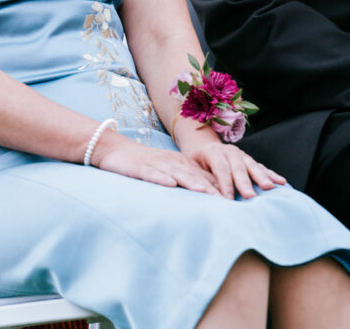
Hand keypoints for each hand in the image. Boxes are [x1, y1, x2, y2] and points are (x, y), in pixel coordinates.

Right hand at [89, 130, 224, 196]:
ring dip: (193, 183)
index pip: (205, 177)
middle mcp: (173, 163)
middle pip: (196, 176)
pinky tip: (170, 184)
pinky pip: (152, 174)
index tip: (235, 201)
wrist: (114, 149)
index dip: (220, 188)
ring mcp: (157, 164)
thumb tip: (209, 195)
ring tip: (206, 192)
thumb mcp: (168, 171)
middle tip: (227, 201)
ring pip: (178, 174)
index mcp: (182, 164)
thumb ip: (187, 180)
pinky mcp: (140, 168)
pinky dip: (162, 178)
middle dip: (212, 188)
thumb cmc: (144, 163)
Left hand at [176, 122, 285, 198]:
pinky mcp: (249, 160)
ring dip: (261, 176)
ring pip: (252, 165)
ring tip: (269, 187)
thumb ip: (202, 178)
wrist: (202, 146)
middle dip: (245, 182)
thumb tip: (207, 194)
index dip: (225, 184)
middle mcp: (230, 151)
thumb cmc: (196, 162)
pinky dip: (271, 174)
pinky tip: (281, 181)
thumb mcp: (193, 168)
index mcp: (214, 152)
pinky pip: (261, 167)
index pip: (221, 168)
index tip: (228, 199)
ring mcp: (241, 155)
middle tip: (250, 196)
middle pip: (239, 167)